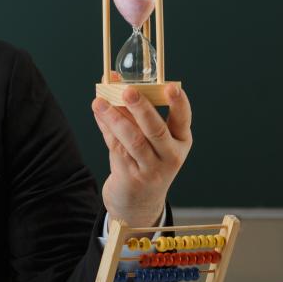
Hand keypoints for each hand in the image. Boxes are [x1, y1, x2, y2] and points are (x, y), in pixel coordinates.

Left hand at [93, 83, 191, 227]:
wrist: (138, 204)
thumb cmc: (144, 161)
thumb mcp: (147, 138)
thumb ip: (131, 109)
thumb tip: (113, 77)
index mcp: (181, 141)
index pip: (183, 120)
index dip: (179, 103)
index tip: (171, 86)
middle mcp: (171, 156)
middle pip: (156, 130)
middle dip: (141, 108)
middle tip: (127, 91)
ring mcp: (152, 169)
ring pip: (133, 140)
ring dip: (114, 118)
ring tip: (99, 102)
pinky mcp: (132, 178)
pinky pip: (116, 148)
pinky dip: (105, 128)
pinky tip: (98, 112)